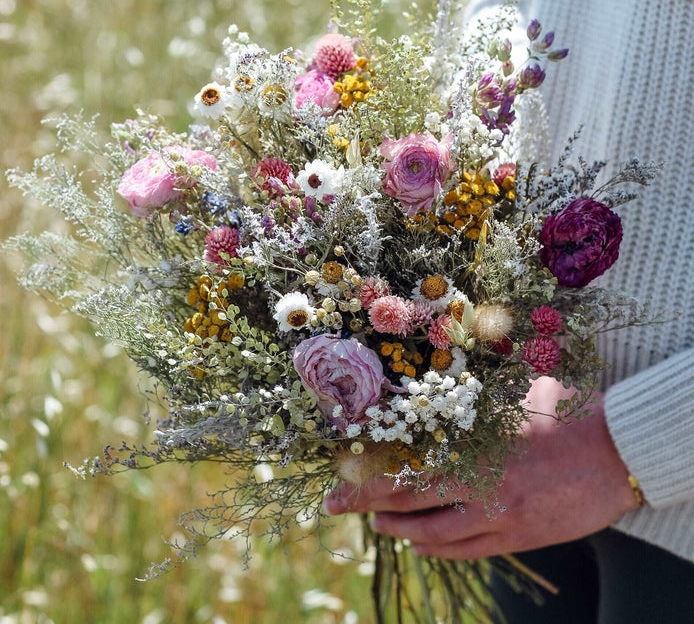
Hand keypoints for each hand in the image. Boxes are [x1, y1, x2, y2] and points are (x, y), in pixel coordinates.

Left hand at [323, 377, 639, 558]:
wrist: (614, 450)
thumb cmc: (561, 412)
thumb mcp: (507, 399)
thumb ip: (467, 408)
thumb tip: (427, 398)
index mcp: (472, 444)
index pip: (405, 463)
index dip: (367, 475)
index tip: (338, 477)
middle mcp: (478, 482)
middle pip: (407, 499)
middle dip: (365, 503)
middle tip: (334, 505)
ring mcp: (497, 514)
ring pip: (432, 532)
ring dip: (397, 528)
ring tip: (376, 524)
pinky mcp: (517, 536)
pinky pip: (465, 551)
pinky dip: (435, 548)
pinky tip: (418, 544)